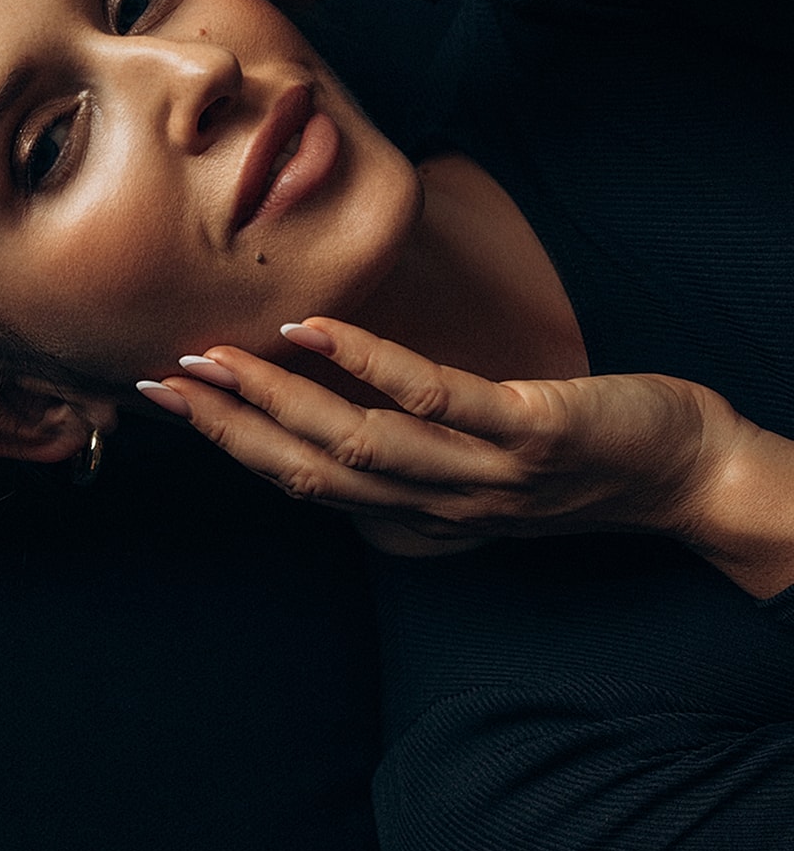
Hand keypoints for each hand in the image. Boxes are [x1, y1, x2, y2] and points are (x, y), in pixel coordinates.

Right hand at [139, 317, 752, 560]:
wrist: (685, 472)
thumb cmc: (569, 460)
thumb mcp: (471, 472)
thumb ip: (402, 455)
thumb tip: (324, 409)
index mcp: (419, 521)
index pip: (305, 486)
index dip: (232, 445)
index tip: (171, 399)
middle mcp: (441, 510)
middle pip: (313, 473)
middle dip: (230, 429)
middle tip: (164, 381)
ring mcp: (484, 475)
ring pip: (357, 444)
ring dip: (276, 400)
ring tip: (216, 356)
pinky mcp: (529, 431)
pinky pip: (433, 398)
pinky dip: (364, 363)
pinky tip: (312, 329)